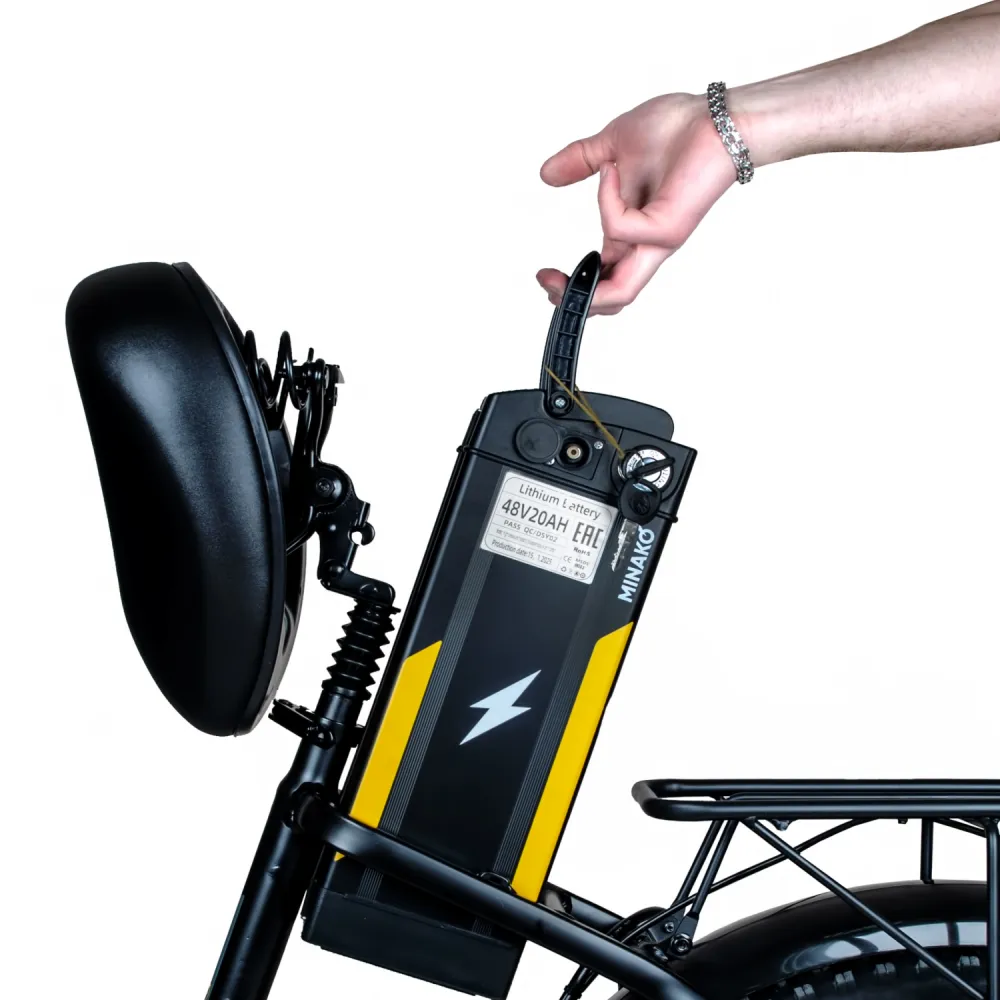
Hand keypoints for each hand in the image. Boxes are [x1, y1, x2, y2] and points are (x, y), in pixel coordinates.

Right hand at [537, 93, 741, 314]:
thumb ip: (580, 162)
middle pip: (613, 300)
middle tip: (546, 282)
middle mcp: (647, 244)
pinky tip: (611, 169)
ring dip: (583, 287)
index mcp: (633, 232)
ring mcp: (659, 239)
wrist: (717, 117)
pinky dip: (605, 200)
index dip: (572, 287)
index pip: (604, 278)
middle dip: (573, 302)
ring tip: (554, 270)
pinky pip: (620, 228)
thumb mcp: (611, 145)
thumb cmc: (677, 130)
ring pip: (621, 292)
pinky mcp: (669, 228)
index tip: (544, 273)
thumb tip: (547, 175)